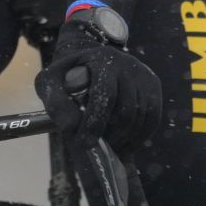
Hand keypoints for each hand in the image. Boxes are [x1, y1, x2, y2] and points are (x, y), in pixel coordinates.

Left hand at [36, 8, 160, 156]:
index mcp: (101, 59)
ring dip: (125, 138)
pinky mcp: (153, 84)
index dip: (95, 123)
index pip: (104, 95)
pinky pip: (153, 118)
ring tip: (108, 145)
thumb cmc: (67, 74)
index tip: (85, 144)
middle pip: (126, 112)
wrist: (88, 58)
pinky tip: (125, 142)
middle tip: (97, 147)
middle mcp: (127, 64)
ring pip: (141, 118)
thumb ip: (57, 104)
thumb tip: (72, 129)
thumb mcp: (52, 82)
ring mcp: (142, 74)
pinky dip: (140, 135)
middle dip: (111, 135)